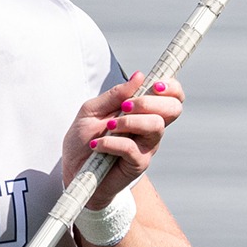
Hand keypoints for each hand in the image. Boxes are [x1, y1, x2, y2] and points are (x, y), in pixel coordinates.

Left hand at [63, 71, 184, 208]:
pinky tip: (97, 145)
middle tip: (126, 106)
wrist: (73, 171)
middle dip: (149, 102)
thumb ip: (115, 94)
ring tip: (108, 126)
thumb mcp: (92, 110)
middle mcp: (150, 128)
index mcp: (143, 112)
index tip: (155, 85)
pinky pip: (132, 148)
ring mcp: (146, 147)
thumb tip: (139, 75)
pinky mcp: (138, 164)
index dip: (172, 88)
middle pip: (173, 109)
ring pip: (155, 126)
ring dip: (129, 121)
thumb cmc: (83, 140)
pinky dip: (111, 142)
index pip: (173, 97)